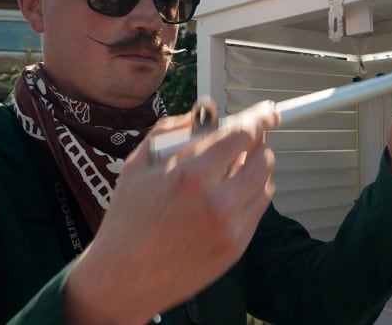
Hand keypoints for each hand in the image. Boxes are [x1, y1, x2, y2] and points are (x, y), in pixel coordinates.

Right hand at [65, 101, 279, 323]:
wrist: (123, 278)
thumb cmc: (127, 220)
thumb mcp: (138, 164)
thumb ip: (173, 131)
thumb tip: (204, 112)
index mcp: (190, 175)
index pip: (242, 135)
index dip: (259, 118)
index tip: (267, 113)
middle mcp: (217, 202)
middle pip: (263, 157)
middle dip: (258, 142)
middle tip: (246, 139)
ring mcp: (231, 228)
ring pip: (265, 182)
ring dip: (256, 167)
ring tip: (233, 166)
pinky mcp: (237, 247)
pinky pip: (259, 208)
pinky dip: (251, 193)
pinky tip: (231, 192)